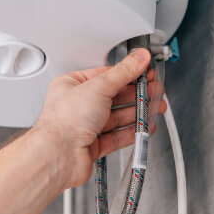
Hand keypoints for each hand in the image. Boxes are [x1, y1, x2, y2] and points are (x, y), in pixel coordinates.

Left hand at [34, 49, 166, 188]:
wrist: (58, 155)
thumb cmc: (65, 121)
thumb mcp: (99, 86)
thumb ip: (123, 73)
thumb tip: (138, 58)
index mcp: (72, 86)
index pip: (106, 75)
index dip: (128, 74)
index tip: (146, 72)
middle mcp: (77, 106)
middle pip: (113, 96)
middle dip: (136, 94)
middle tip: (155, 91)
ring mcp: (85, 126)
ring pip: (117, 117)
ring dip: (137, 112)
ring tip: (155, 108)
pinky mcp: (92, 146)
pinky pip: (116, 137)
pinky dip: (132, 132)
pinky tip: (143, 128)